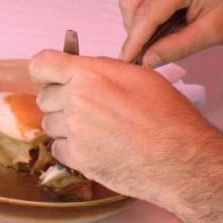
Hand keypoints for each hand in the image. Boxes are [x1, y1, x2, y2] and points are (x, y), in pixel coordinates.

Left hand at [29, 50, 222, 207]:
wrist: (182, 159)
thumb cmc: (168, 116)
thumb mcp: (139, 76)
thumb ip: (103, 69)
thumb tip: (84, 70)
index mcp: (90, 74)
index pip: (41, 64)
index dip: (45, 71)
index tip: (52, 78)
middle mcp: (76, 100)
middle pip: (45, 97)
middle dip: (61, 101)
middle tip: (90, 109)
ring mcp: (74, 131)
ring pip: (50, 124)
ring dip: (66, 127)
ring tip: (99, 130)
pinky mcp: (77, 158)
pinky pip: (58, 148)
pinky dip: (71, 149)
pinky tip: (97, 147)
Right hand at [116, 0, 222, 65]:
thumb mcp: (211, 34)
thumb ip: (177, 47)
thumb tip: (147, 60)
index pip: (147, 14)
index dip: (135, 41)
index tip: (126, 63)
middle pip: (133, 5)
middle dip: (134, 34)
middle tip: (142, 59)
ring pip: (134, 2)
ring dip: (137, 26)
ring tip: (154, 47)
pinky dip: (145, 19)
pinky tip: (159, 35)